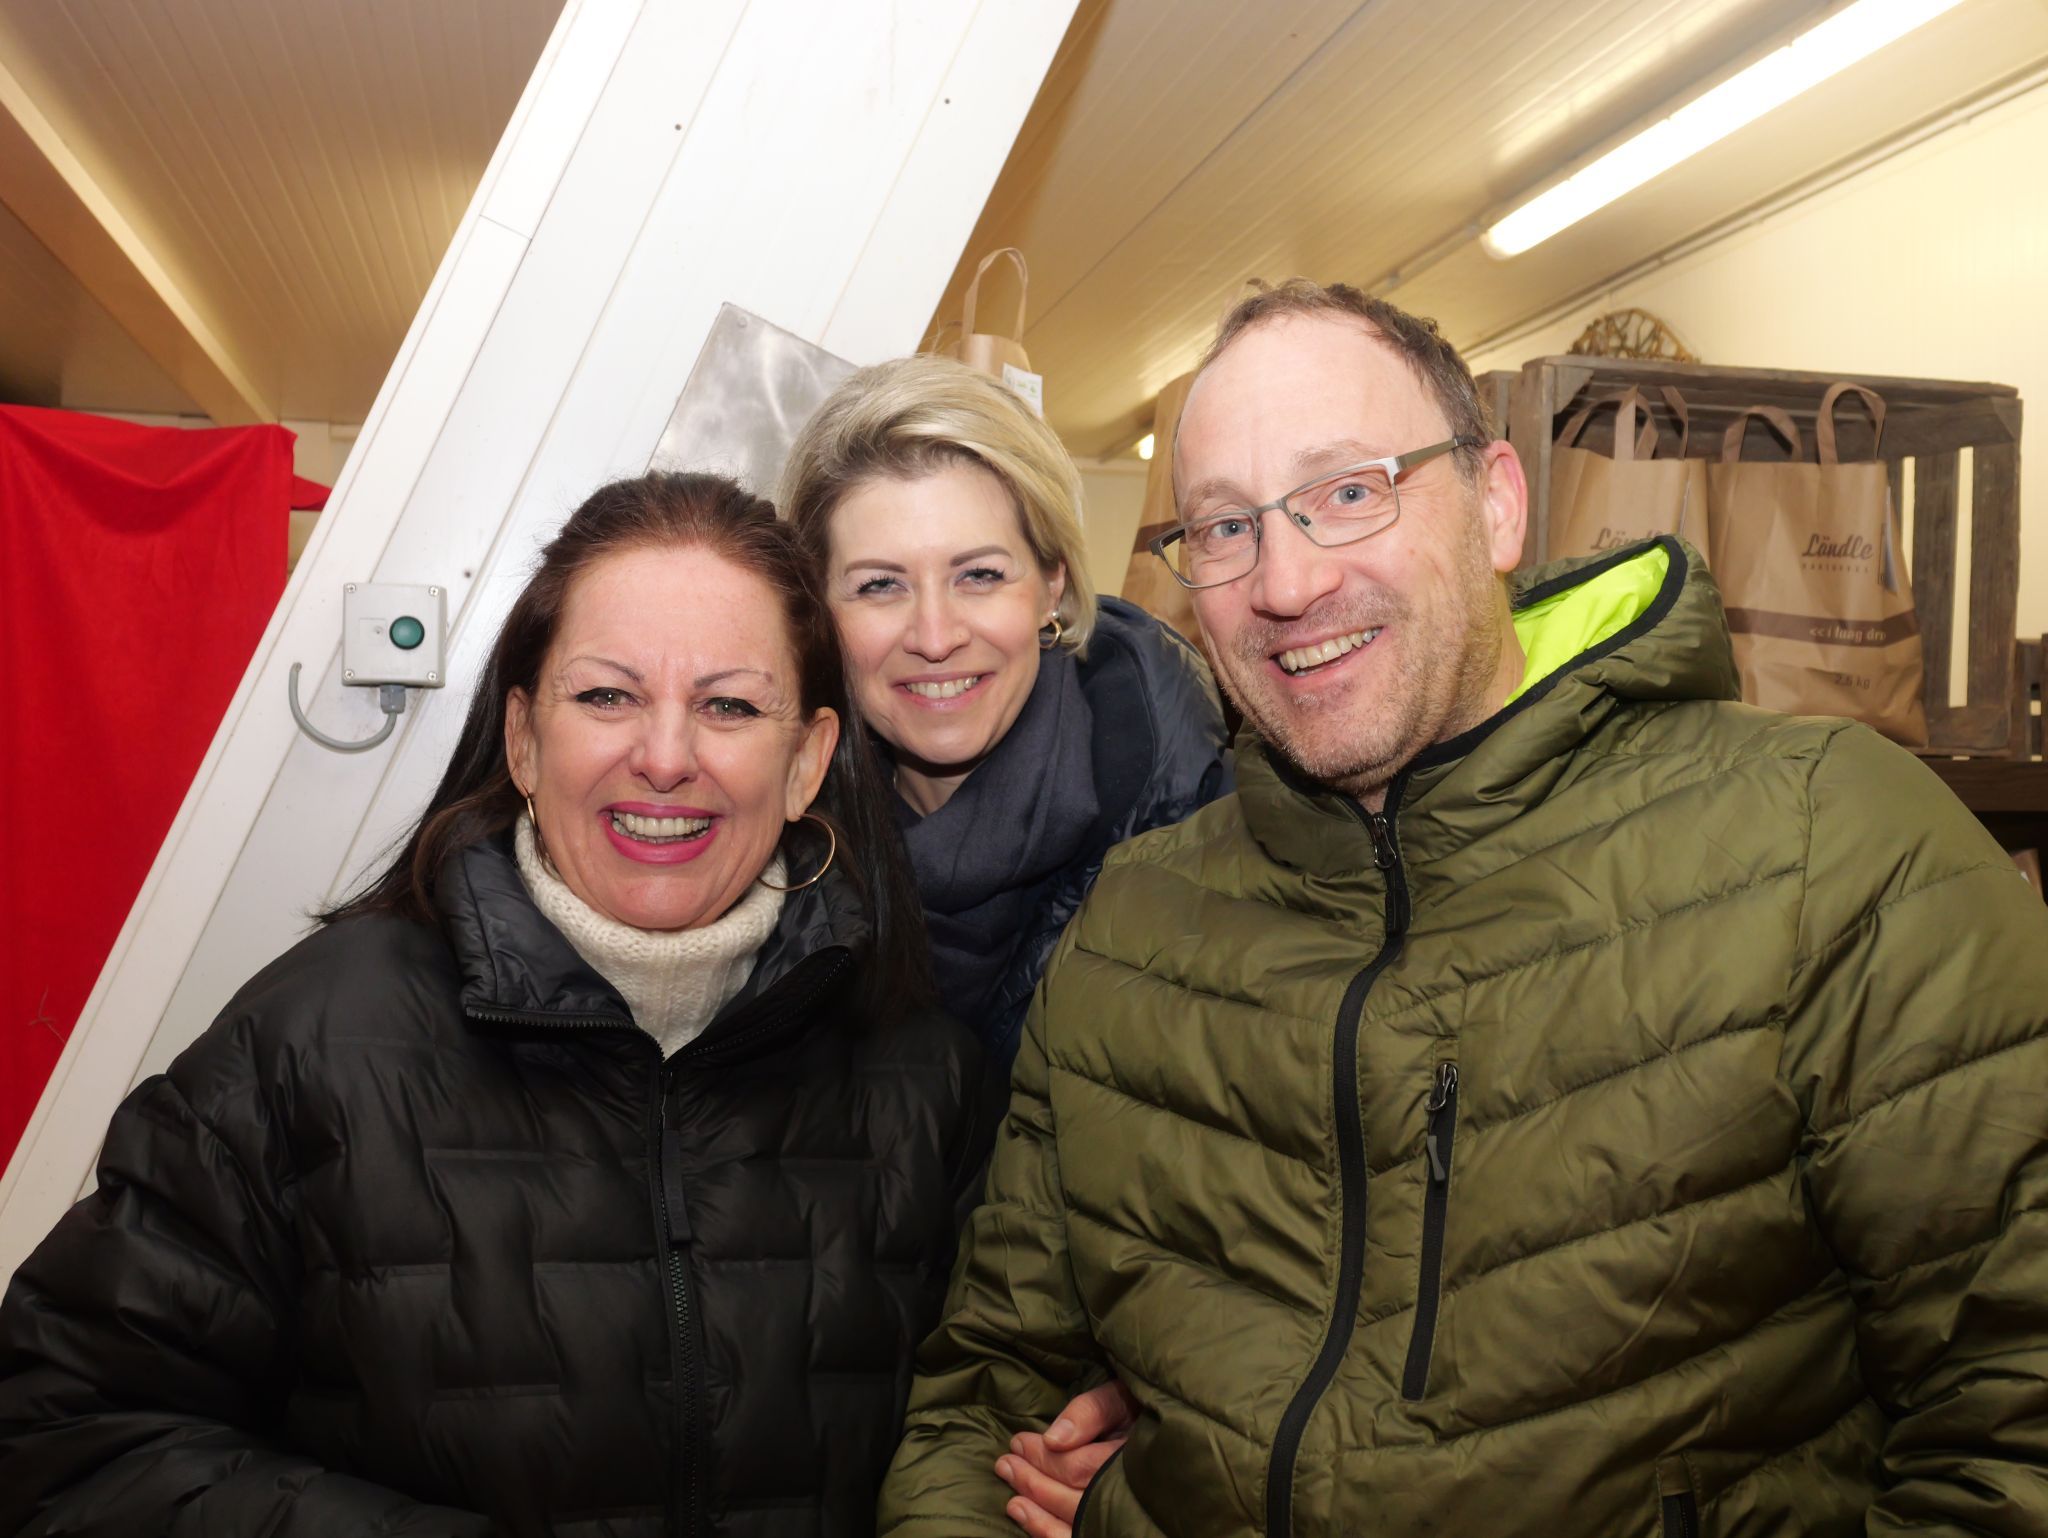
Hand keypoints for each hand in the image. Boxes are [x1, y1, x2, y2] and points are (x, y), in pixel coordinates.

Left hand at [994, 1380, 1136, 1537]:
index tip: (1018, 1441)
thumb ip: (1090, 1412)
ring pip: (1076, 1525)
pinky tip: (1029, 1520)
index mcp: (1134, 1457)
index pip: (1082, 1467)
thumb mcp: (1120, 1398)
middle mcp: (1133, 1492)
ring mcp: (1126, 1517)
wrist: (1167, 1443)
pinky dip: (1050, 1533)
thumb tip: (1053, 1439)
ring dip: (1038, 1515)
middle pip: (1076, 1500)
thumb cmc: (1140, 1412)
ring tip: (1012, 1501)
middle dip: (1034, 1483)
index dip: (1043, 1457)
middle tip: (1005, 1465)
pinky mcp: (1115, 1528)